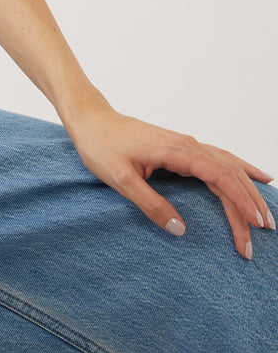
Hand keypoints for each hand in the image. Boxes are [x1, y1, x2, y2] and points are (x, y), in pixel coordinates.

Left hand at [63, 101, 275, 258]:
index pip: (219, 177)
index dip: (240, 201)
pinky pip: (219, 160)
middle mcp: (187, 145)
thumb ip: (151, 204)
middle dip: (249, 203)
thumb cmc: (101, 146)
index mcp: (176, 151)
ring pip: (228, 166)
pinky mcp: (182, 149)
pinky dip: (239, 171)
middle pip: (229, 174)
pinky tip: (254, 178)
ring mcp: (186, 145)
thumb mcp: (121, 180)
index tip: (255, 224)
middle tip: (264, 233)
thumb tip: (180, 230)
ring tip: (265, 215)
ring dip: (248, 189)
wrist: (91, 120)